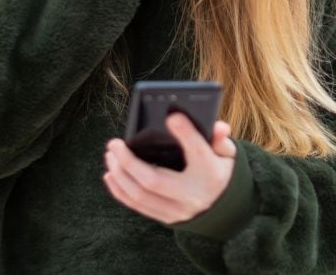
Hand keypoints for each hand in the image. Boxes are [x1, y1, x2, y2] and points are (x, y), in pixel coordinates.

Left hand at [103, 114, 236, 224]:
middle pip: (154, 181)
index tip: (171, 116)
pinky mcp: (166, 218)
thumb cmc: (218, 170)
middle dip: (129, 162)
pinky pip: (137, 207)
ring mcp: (177, 211)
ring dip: (120, 175)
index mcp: (211, 173)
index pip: (198, 152)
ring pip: (140, 196)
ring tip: (110, 155)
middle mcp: (192, 195)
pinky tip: (110, 175)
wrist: (222, 206)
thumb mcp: (225, 153)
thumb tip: (219, 127)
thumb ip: (220, 139)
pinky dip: (120, 191)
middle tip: (114, 143)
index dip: (186, 134)